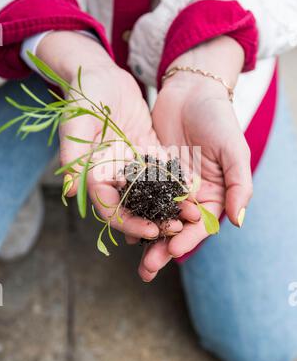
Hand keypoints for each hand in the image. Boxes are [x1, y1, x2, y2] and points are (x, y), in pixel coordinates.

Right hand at [37, 31, 181, 244]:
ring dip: (169, 208)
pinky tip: (194, 194)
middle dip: (154, 222)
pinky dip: (176, 186)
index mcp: (94, 174)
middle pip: (134, 208)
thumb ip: (73, 156)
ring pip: (151, 195)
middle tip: (177, 230)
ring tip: (190, 217)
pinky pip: (163, 174)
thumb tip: (70, 192)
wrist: (102, 75)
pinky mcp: (147, 153)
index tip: (151, 231)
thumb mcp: (77, 123)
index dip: (129, 223)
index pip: (110, 208)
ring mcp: (132, 166)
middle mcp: (114, 175)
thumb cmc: (84, 95)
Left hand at [139, 36, 252, 280]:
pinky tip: (120, 223)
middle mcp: (190, 194)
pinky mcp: (149, 173)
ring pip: (156, 216)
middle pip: (176, 227)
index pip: (201, 224)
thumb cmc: (218, 118)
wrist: (191, 91)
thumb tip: (238, 221)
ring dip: (145, 236)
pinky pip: (140, 196)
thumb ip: (238, 185)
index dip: (188, 238)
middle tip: (147, 269)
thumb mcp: (234, 150)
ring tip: (132, 256)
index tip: (174, 250)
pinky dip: (132, 210)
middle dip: (162, 247)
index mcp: (214, 193)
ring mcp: (168, 185)